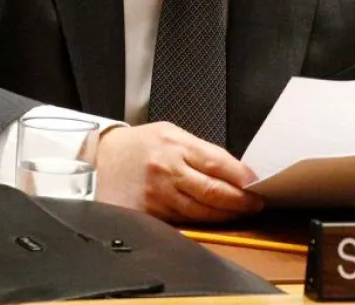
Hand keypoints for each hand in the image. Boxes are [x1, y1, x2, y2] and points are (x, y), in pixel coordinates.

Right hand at [95, 122, 263, 222]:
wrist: (97, 160)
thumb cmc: (137, 145)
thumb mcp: (168, 133)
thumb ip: (198, 150)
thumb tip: (231, 169)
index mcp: (175, 145)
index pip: (218, 163)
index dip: (242, 177)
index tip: (257, 184)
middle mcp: (167, 171)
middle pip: (213, 192)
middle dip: (240, 200)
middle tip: (256, 203)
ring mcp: (158, 196)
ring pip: (201, 211)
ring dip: (226, 214)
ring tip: (241, 212)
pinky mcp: (149, 215)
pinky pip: (182, 222)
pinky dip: (202, 222)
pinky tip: (213, 219)